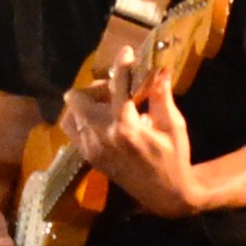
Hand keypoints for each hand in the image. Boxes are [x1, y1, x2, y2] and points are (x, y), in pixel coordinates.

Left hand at [66, 71, 202, 217]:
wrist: (165, 194)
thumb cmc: (174, 158)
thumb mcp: (173, 125)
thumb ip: (161, 96)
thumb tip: (160, 70)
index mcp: (125, 127)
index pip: (117, 87)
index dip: (122, 65)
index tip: (126, 52)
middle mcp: (102, 136)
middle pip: (77, 99)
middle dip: (96, 88)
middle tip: (116, 90)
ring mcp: (91, 149)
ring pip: (71, 115)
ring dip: (86, 105)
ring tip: (108, 107)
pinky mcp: (89, 157)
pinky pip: (73, 131)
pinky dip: (83, 121)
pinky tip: (103, 121)